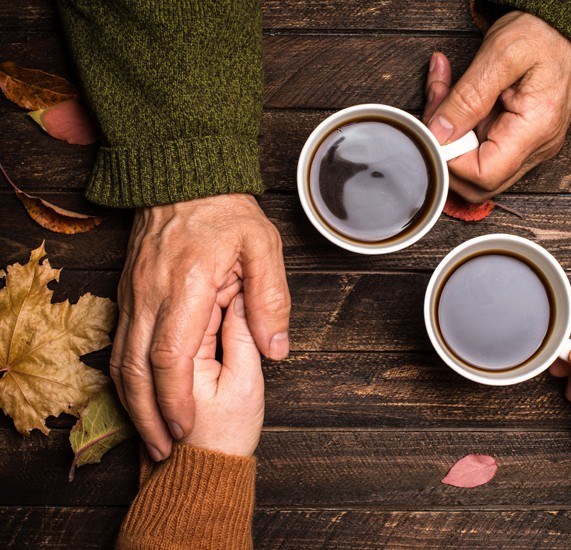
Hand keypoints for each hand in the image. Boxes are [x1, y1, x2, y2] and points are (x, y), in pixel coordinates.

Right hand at [112, 194, 289, 460]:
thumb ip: (271, 298)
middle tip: (165, 450)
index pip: (170, 354)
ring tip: (152, 437)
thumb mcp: (263, 246)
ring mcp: (133, 294)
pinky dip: (127, 379)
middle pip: (136, 368)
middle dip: (148, 415)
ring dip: (134, 404)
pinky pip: (119, 344)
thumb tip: (277, 348)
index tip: (186, 427)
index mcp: (186, 284)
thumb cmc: (226, 212)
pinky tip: (141, 400)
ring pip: (121, 360)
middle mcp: (150, 294)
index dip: (176, 398)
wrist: (181, 177)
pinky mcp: (129, 295)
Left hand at [423, 11, 570, 201]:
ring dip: (449, 135)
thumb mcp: (501, 53)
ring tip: (443, 92)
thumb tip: (439, 133)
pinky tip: (452, 97)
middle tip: (437, 106)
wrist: (570, 27)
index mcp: (536, 130)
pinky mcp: (518, 139)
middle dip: (446, 149)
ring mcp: (528, 147)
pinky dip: (459, 125)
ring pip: (474, 165)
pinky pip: (481, 147)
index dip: (451, 160)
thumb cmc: (545, 33)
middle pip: (478, 181)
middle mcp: (536, 148)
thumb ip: (468, 96)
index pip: (483, 175)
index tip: (437, 128)